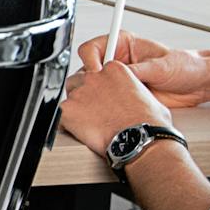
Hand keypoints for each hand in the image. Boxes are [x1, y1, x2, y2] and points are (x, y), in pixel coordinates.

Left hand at [60, 61, 179, 156]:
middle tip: (92, 109)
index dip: (98, 84)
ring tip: (90, 122)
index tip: (101, 94)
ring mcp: (79, 92)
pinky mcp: (67, 109)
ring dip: (76, 107)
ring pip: (69, 96)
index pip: (96, 70)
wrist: (140, 139)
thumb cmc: (148, 122)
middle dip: (83, 93)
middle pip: (78, 80)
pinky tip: (82, 131)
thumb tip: (129, 96)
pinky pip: (61, 115)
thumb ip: (130, 89)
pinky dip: (68, 123)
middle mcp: (94, 77)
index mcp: (114, 69)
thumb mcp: (146, 95)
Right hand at [76, 34, 207, 107]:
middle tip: (102, 87)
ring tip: (113, 97)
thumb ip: (137, 70)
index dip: (90, 60)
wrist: (197, 85)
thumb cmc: (185, 67)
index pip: (92, 48)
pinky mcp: (121, 93)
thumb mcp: (161, 66)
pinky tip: (117, 106)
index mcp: (123, 44)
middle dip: (91, 79)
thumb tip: (118, 74)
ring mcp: (117, 78)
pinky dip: (107, 103)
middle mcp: (117, 60)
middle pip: (88, 68)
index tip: (97, 71)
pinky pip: (105, 99)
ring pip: (93, 85)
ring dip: (99, 92)